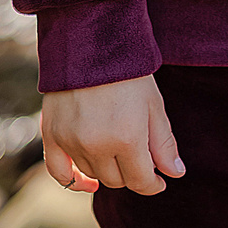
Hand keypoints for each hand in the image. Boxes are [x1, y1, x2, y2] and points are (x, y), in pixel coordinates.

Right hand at [40, 75, 184, 193]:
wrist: (91, 43)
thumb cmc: (129, 72)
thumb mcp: (154, 105)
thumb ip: (163, 144)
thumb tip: (175, 174)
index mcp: (127, 139)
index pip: (140, 181)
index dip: (153, 184)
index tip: (159, 181)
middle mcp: (97, 145)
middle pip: (117, 180)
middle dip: (132, 173)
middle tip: (139, 158)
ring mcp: (72, 142)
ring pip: (92, 174)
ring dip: (107, 170)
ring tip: (118, 152)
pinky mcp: (52, 135)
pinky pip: (59, 172)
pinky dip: (73, 181)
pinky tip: (87, 183)